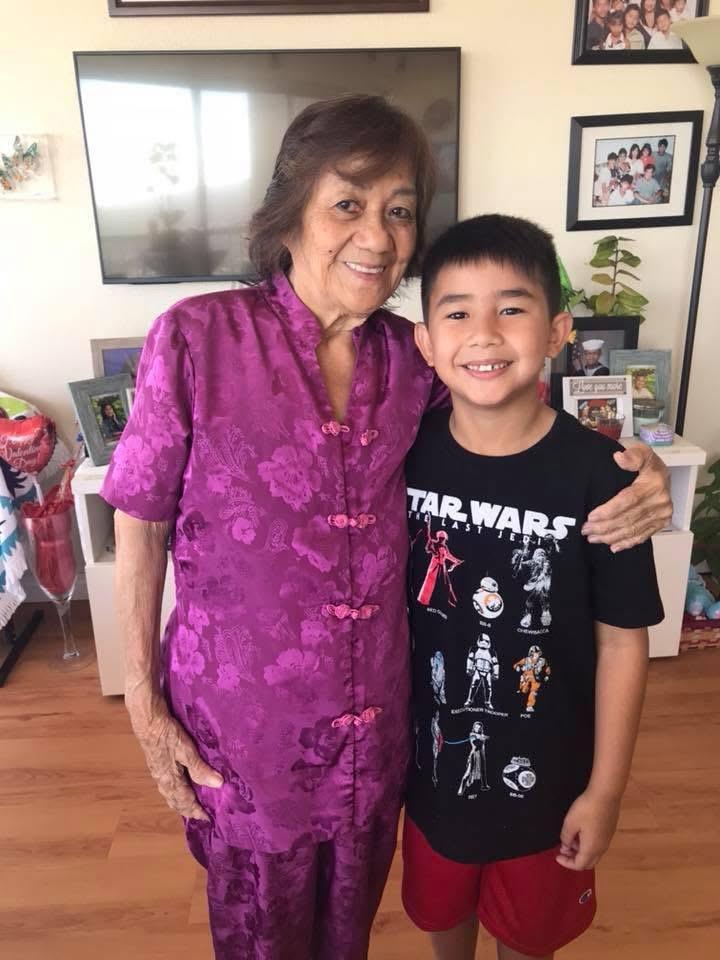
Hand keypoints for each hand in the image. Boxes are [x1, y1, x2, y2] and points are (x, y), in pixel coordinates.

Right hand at [127, 693, 222, 820]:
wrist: (147, 720)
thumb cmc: (166, 734)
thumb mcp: (186, 750)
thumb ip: (200, 768)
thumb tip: (218, 785)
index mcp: (170, 780)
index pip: (185, 802)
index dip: (196, 811)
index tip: (208, 819)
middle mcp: (162, 780)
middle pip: (175, 801)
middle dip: (188, 809)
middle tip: (201, 814)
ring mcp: (158, 772)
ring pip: (170, 793)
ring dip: (181, 801)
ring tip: (192, 803)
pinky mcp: (157, 763)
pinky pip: (168, 784)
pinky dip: (176, 790)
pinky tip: (181, 784)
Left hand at [557, 790, 620, 870]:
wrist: (605, 795)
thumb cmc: (587, 809)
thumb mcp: (570, 823)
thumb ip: (566, 838)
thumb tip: (565, 846)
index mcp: (591, 849)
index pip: (579, 865)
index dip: (566, 863)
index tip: (557, 856)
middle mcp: (602, 848)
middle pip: (588, 863)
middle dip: (574, 859)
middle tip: (564, 851)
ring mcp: (607, 840)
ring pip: (594, 854)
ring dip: (581, 851)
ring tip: (570, 839)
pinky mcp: (609, 831)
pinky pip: (598, 845)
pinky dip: (588, 844)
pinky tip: (581, 832)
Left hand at [581, 444, 671, 551]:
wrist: (662, 474)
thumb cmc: (646, 463)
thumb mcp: (641, 451)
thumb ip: (632, 455)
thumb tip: (619, 458)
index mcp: (654, 484)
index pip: (628, 500)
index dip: (609, 510)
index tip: (591, 516)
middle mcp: (660, 501)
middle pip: (629, 518)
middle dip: (605, 526)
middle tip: (586, 529)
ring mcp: (662, 514)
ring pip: (633, 530)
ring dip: (611, 537)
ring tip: (593, 538)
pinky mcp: (662, 523)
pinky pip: (643, 536)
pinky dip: (627, 543)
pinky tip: (613, 547)